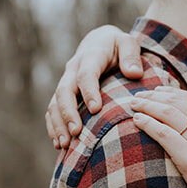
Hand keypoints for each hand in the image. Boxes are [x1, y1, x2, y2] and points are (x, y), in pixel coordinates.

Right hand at [47, 25, 145, 148]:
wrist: (99, 42)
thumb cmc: (118, 46)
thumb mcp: (128, 43)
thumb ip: (131, 56)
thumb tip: (134, 73)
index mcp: (90, 56)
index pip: (86, 74)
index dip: (89, 91)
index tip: (95, 109)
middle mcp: (73, 69)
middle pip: (64, 91)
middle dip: (68, 112)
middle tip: (75, 132)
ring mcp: (66, 82)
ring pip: (55, 103)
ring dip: (58, 124)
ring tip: (64, 144)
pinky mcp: (63, 93)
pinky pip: (52, 110)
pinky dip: (53, 127)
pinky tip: (59, 144)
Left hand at [127, 87, 186, 187]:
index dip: (170, 92)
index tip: (156, 91)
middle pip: (176, 101)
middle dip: (154, 96)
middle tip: (137, 95)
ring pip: (167, 113)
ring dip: (146, 105)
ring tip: (132, 104)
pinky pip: (163, 133)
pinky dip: (147, 123)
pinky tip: (137, 121)